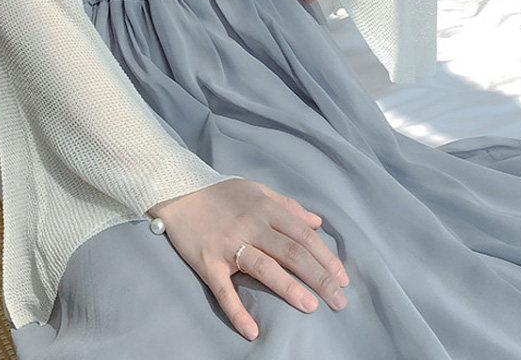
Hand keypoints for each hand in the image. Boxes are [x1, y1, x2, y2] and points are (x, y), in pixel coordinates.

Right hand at [147, 178, 348, 340]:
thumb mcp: (258, 190)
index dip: (325, 257)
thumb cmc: (221, 193)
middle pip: (291, 252)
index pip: (303, 235)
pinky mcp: (208, 262)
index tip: (343, 278)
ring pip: (264, 267)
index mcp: (266, 208)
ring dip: (289, 288)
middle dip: (319, 277)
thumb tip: (317, 221)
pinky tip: (252, 330)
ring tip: (311, 306)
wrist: (177, 191)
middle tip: (339, 300)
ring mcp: (229, 244)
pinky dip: (237, 310)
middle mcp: (251, 225)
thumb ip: (288, 206)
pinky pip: (224, 290)